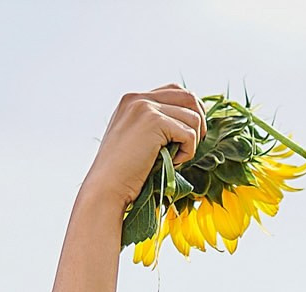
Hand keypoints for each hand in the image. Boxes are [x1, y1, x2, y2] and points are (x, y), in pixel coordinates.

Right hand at [79, 85, 205, 210]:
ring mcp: (145, 107)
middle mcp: (138, 98)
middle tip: (192, 145)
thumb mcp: (137, 139)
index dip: (189, 111)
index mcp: (133, 100)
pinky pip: (189, 134)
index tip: (190, 134)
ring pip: (193, 116)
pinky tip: (173, 163)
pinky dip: (188, 152)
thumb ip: (155, 124)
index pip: (175, 90)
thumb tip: (191, 122)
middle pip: (189, 97)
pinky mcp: (154, 121)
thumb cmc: (123, 173)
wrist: (106, 187)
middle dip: (199, 122)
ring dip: (192, 141)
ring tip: (175, 158)